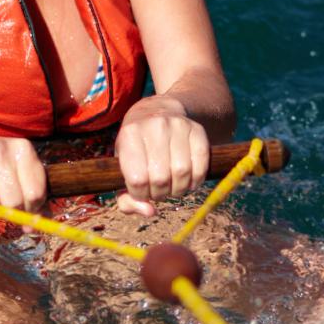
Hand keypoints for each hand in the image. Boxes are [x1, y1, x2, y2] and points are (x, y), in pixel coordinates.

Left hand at [115, 99, 210, 216]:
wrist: (160, 111)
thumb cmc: (137, 148)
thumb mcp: (122, 168)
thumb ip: (126, 198)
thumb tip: (150, 212)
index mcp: (129, 134)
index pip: (137, 179)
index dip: (140, 194)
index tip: (142, 191)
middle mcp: (154, 126)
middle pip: (160, 178)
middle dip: (159, 193)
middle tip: (158, 191)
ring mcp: (178, 126)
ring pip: (182, 173)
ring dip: (178, 190)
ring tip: (172, 188)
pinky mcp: (197, 130)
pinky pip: (201, 166)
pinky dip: (195, 181)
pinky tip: (188, 181)